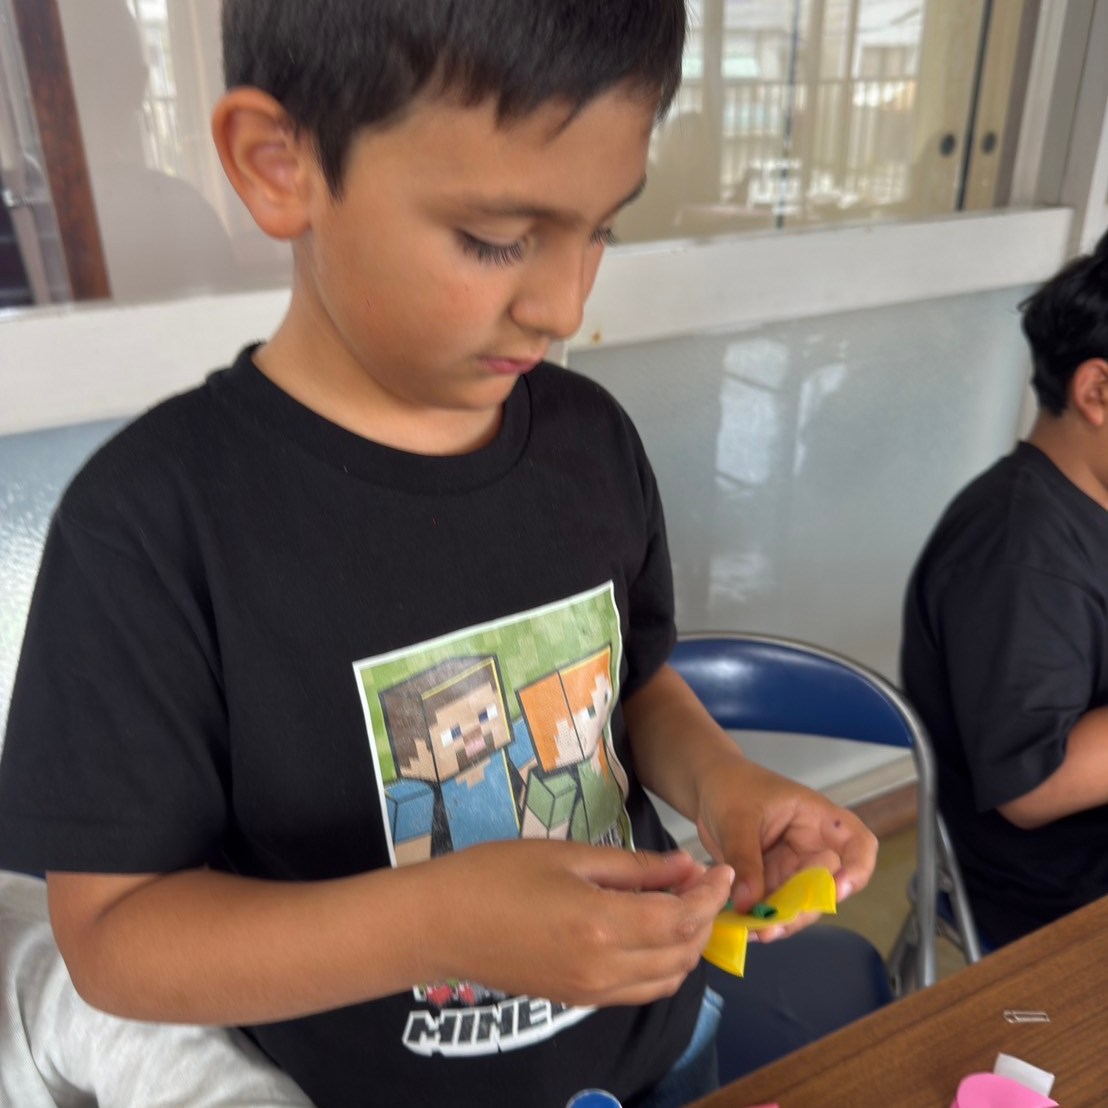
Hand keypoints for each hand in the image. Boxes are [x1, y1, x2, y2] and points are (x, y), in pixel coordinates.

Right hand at [429, 840, 732, 1005]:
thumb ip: (633, 866)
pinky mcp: (578, 999)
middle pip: (682, 953)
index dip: (710, 894)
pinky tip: (653, 932)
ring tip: (683, 905)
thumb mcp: (568, 855)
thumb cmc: (497, 874)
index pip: (681, 917)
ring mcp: (591, 991)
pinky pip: (638, 990)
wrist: (440, 924)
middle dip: (704, 918)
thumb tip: (683, 867)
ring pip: (666, 979)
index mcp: (603, 925)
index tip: (721, 869)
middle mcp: (605, 968)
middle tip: (703, 882)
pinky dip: (661, 965)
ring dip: (687, 947)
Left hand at [693, 756, 877, 941]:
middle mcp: (811, 846)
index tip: (839, 891)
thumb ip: (744, 858)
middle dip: (805, 910)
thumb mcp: (736, 817)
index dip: (858, 869)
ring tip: (756, 932)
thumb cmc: (730, 786)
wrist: (706, 787)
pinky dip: (762, 920)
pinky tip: (744, 929)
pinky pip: (775, 907)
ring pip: (801, 904)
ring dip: (782, 922)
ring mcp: (792, 867)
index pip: (858, 843)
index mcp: (817, 818)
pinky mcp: (772, 882)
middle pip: (827, 886)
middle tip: (774, 926)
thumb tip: (749, 903)